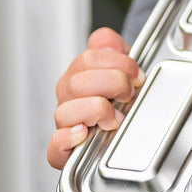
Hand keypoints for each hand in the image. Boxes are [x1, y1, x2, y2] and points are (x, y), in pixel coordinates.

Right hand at [45, 27, 143, 169]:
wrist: (126, 130)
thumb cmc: (121, 98)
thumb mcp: (123, 67)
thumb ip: (114, 48)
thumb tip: (105, 40)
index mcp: (79, 74)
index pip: (88, 58)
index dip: (118, 63)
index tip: (137, 75)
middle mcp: (69, 97)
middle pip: (77, 83)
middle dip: (112, 84)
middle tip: (128, 94)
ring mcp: (65, 123)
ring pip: (64, 111)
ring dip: (95, 111)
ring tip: (115, 118)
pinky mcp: (64, 150)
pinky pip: (54, 145)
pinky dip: (67, 138)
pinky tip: (83, 133)